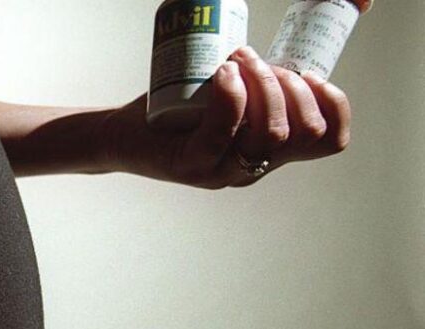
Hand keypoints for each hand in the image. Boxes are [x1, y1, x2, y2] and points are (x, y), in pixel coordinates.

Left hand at [101, 46, 351, 188]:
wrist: (118, 133)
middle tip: (253, 58)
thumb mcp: (227, 92)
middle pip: (304, 132)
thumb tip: (299, 33)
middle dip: (289, 84)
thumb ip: (257, 80)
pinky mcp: (190, 165)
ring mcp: (221, 170)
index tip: (307, 72)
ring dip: (262, 84)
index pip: (328, 140)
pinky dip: (230, 97)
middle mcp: (251, 166)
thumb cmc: (174, 107)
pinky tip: (222, 74)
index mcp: (269, 150)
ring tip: (234, 59)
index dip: (333, 103)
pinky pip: (222, 134)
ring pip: (271, 134)